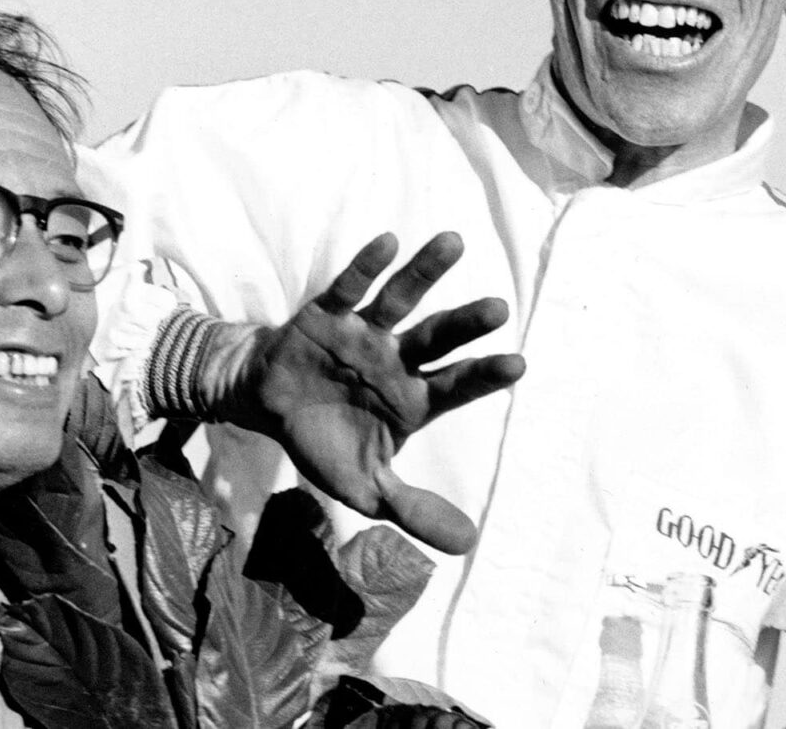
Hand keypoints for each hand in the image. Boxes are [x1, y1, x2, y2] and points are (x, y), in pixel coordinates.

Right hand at [206, 231, 523, 554]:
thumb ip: (414, 510)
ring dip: (424, 273)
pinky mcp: (327, 314)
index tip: (519, 363)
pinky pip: (349, 286)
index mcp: (412, 399)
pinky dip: (366, 265)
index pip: (455, 386)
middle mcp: (396, 360)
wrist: (266, 405)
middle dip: (465, 323)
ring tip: (454, 242)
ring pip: (401, 299)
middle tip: (499, 307)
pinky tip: (388, 240)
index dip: (483, 376)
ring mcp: (364, 333)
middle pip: (437, 337)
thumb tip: (469, 545)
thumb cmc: (325, 442)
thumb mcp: (365, 487)